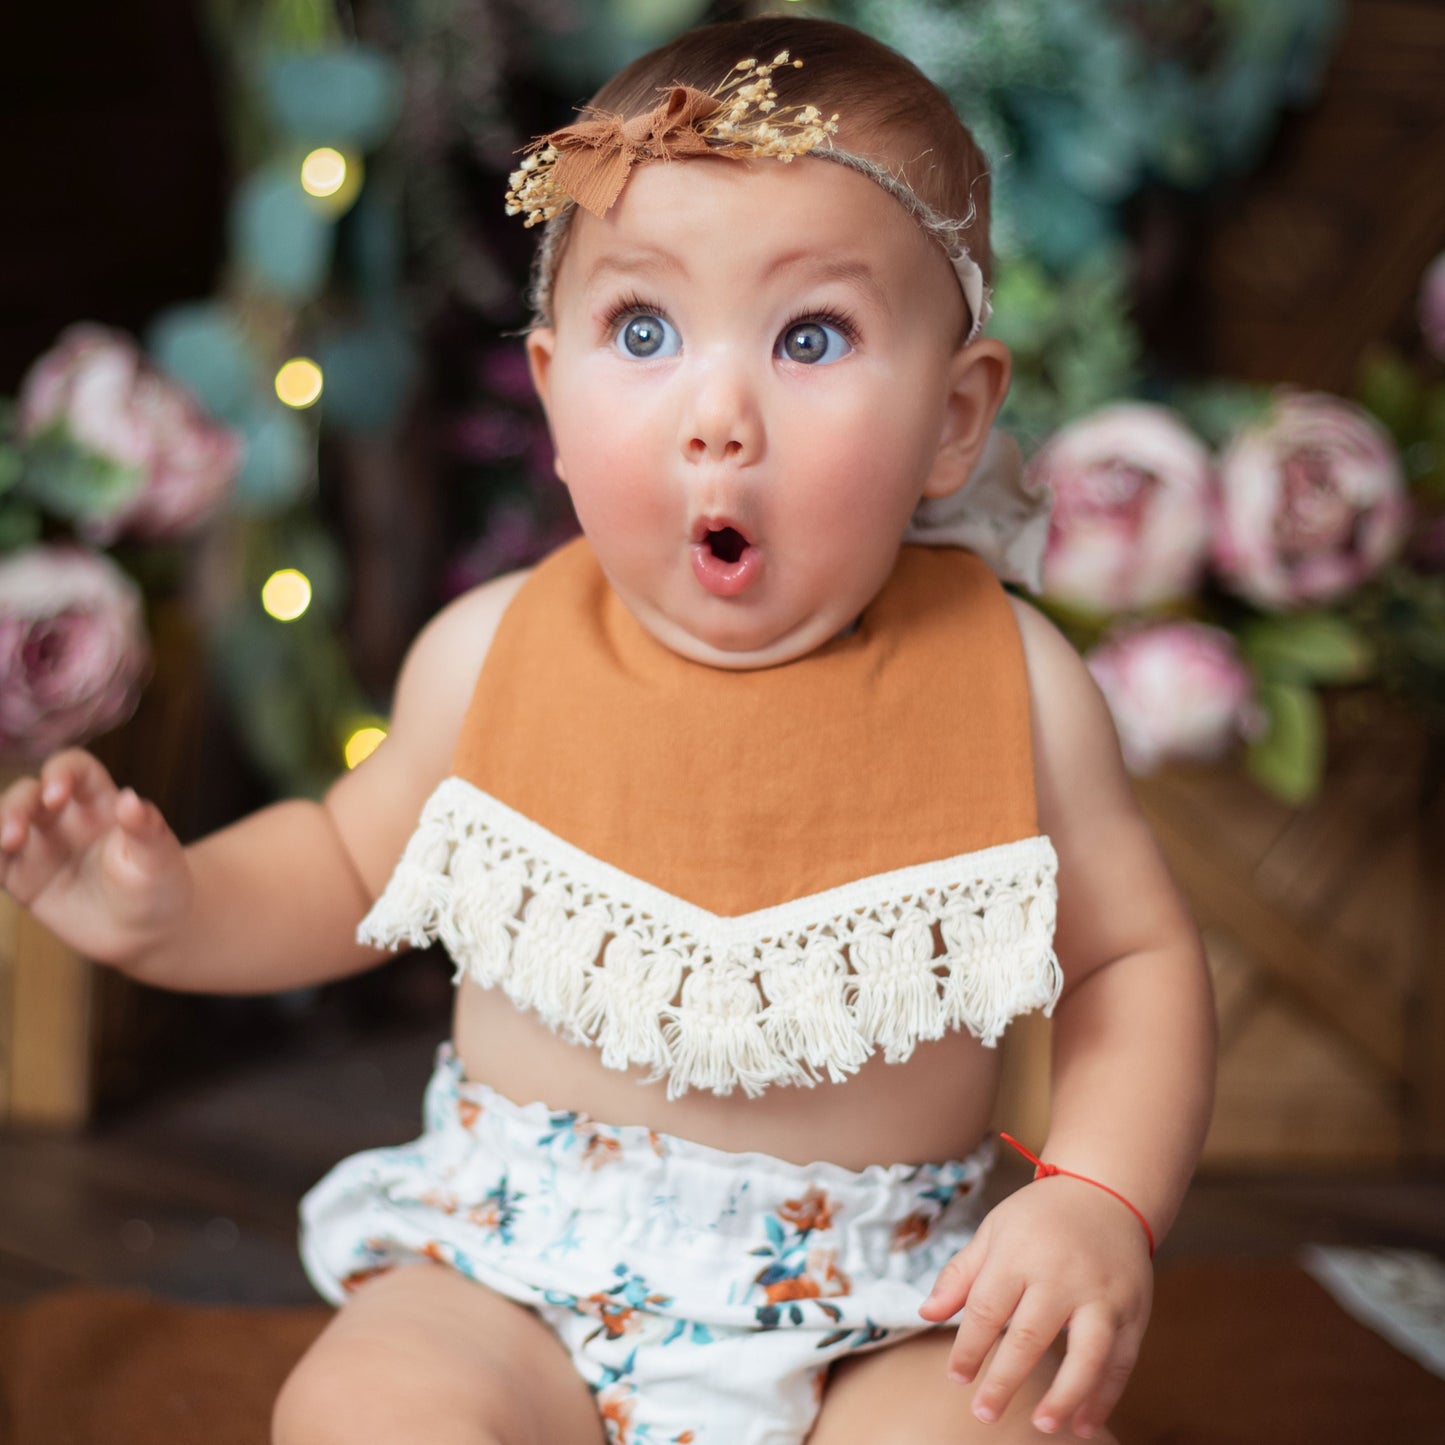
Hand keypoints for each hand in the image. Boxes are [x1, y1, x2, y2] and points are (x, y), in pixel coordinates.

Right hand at [0, 749, 190, 967]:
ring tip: (3, 845)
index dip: (60, 772)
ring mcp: (41, 847)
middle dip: (15, 806)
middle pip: (28, 794)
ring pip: (4, 823)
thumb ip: (146, 830)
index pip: (73, 769)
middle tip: (15, 835)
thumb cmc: (160, 886)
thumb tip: (131, 799)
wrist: (148, 931)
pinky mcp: (22, 878)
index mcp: (99, 803)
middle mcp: (64, 818)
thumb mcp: (159, 859)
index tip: (57, 795)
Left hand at [918, 1174, 1152, 1437]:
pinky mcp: (1133, 1309)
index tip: (957, 1377)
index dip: (969, 1347)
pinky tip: (1084, 1422)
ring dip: (1065, 1395)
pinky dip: (1105, 1396)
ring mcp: (1101, 1293)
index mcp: (1018, 1253)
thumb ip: (960, 1274)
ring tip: (1042, 1425)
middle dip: (1005, 1380)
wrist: (1105, 1193)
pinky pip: (1121, 1360)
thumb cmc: (1039, 1218)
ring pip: (1087, 1354)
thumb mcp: (994, 1231)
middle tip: (984, 1413)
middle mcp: (1061, 1274)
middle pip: (1030, 1335)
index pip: (986, 1309)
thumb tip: (926, 1313)